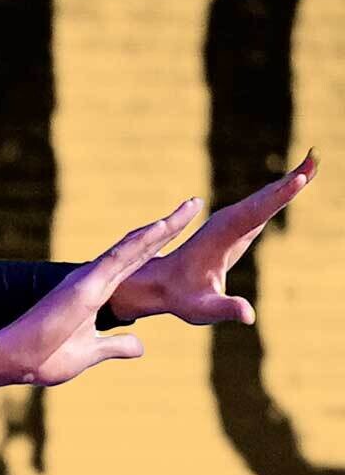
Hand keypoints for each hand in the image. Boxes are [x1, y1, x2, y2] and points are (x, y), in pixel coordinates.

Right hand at [0, 199, 200, 392]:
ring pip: (133, 247)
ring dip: (164, 227)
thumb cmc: (43, 358)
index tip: (181, 228)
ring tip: (191, 208)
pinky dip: (142, 242)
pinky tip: (163, 228)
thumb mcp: (90, 353)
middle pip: (139, 248)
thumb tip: (140, 345)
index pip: (135, 264)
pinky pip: (119, 258)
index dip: (159, 245)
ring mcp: (89, 280)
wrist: (13, 360)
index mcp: (96, 294)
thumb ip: (116, 346)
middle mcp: (93, 280)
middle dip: (169, 227)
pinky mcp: (85, 286)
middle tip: (194, 204)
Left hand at [107, 150, 316, 324]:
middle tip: (315, 158)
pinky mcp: (235, 226)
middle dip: (290, 179)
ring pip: (264, 198)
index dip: (278, 196)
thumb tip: (248, 316)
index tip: (299, 178)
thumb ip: (226, 309)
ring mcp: (230, 222)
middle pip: (264, 198)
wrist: (160, 285)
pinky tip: (295, 183)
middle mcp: (225, 223)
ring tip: (312, 162)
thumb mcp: (203, 308)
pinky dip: (279, 192)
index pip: (255, 213)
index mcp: (220, 236)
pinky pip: (261, 205)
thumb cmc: (181, 298)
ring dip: (288, 181)